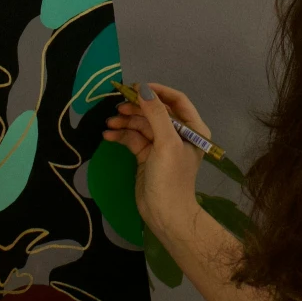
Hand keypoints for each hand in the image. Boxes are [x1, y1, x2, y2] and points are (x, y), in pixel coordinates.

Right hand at [101, 79, 204, 245]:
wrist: (164, 213)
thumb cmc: (171, 177)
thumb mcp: (166, 142)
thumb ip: (156, 114)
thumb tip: (144, 89)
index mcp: (192, 128)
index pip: (176, 100)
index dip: (157, 92)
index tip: (137, 87)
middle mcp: (178, 134)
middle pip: (155, 111)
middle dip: (136, 108)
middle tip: (118, 106)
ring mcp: (161, 145)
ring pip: (141, 124)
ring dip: (125, 121)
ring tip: (110, 123)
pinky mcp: (146, 155)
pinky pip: (133, 138)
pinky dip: (121, 135)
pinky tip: (108, 135)